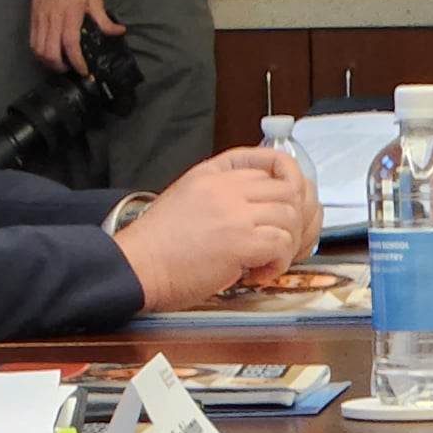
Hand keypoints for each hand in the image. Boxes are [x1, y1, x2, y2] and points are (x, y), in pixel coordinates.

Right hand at [26, 0, 124, 73]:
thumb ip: (104, 19)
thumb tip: (119, 31)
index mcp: (70, 14)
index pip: (70, 44)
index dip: (77, 61)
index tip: (84, 71)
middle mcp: (52, 19)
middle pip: (50, 53)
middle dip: (60, 67)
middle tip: (73, 69)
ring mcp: (40, 20)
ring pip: (39, 50)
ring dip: (49, 63)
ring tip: (62, 64)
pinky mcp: (32, 19)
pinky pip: (33, 43)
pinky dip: (40, 54)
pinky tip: (51, 54)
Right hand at [112, 147, 322, 310]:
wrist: (135, 267)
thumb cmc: (158, 244)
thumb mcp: (189, 196)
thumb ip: (223, 191)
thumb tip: (262, 203)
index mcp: (214, 172)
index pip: (273, 160)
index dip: (292, 183)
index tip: (292, 203)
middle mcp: (226, 187)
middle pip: (290, 189)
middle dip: (297, 218)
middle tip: (284, 241)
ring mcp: (234, 213)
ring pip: (291, 216)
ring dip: (287, 244)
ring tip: (265, 261)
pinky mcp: (239, 242)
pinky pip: (282, 244)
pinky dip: (278, 263)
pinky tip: (257, 273)